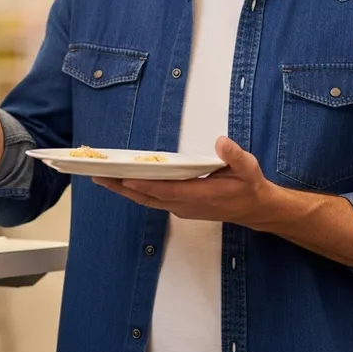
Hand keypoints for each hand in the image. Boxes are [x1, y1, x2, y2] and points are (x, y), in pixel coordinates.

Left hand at [93, 137, 286, 229]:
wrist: (255, 209)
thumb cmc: (249, 186)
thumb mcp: (248, 168)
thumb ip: (234, 156)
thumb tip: (221, 142)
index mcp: (200, 196)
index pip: (166, 191)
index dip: (145, 185)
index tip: (125, 178)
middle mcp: (185, 205)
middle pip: (148, 197)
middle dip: (122, 187)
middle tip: (97, 176)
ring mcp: (180, 208)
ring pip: (146, 200)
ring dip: (123, 190)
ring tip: (100, 178)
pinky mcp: (179, 207)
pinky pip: (151, 200)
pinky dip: (134, 191)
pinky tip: (121, 183)